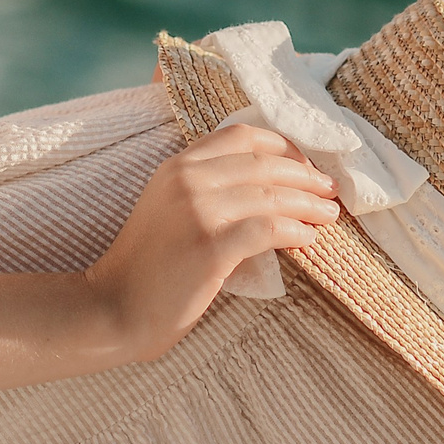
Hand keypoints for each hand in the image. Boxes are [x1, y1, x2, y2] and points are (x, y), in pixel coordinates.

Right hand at [85, 125, 340, 359]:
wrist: (112, 308)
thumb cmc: (146, 266)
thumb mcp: (168, 209)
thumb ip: (205, 189)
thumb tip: (266, 188)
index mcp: (177, 165)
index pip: (241, 135)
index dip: (283, 146)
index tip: (306, 165)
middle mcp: (187, 179)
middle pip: (264, 162)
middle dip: (305, 174)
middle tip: (330, 191)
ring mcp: (198, 210)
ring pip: (271, 194)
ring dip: (308, 204)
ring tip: (330, 215)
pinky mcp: (210, 245)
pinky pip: (268, 230)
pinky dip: (295, 232)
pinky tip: (308, 240)